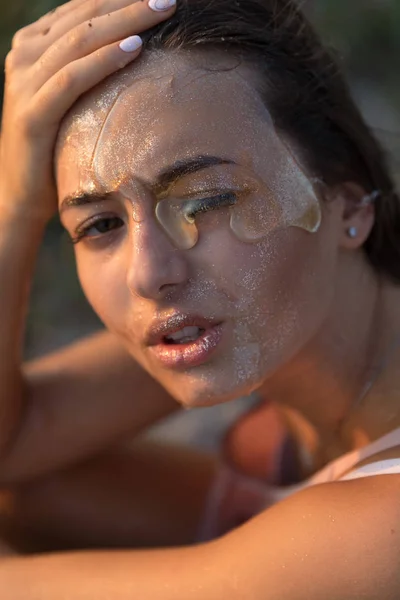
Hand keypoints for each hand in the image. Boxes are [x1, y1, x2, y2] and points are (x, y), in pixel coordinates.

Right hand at [0, 0, 175, 222]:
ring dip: (125, 21)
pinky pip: (72, 78)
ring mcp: (23, 81)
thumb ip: (86, 70)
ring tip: (161, 9)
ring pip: (80, 39)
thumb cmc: (56, 147)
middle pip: (84, 17)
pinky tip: (135, 48)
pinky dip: (105, 60)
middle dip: (128, 2)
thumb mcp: (70, 99)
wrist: (23, 194)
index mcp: (33, 45)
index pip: (81, 10)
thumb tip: (133, 49)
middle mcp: (24, 55)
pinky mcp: (32, 112)